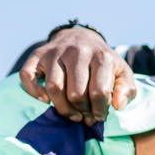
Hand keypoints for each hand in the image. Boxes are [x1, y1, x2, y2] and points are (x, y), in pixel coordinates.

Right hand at [19, 26, 136, 124]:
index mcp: (101, 57)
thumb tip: (118, 106)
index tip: (100, 117)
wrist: (81, 37)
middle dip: (82, 111)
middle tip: (86, 117)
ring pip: (54, 88)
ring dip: (63, 108)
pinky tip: (47, 100)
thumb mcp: (123, 73)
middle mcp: (77, 52)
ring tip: (72, 115)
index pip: (99, 92)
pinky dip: (35, 92)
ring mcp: (55, 52)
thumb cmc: (103, 62)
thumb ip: (127, 90)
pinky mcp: (37, 55)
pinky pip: (27, 76)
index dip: (99, 111)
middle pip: (76, 93)